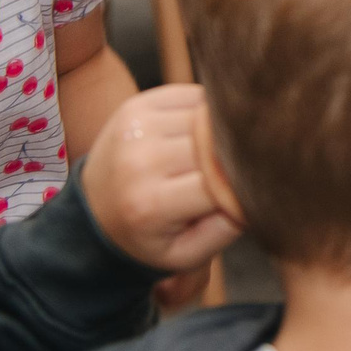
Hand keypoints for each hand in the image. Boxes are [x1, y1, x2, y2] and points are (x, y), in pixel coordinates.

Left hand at [80, 85, 241, 273]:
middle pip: (216, 145)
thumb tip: (257, 187)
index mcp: (152, 203)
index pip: (222, 182)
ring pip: (208, 117)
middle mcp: (141, 160)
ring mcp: (137, 126)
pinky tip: (200, 134)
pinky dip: (206, 114)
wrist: (94, 211)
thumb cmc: (148, 236)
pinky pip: (194, 96)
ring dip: (221, 133)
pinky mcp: (139, 103)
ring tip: (217, 154)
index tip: (253, 191)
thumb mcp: (187, 253)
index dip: (245, 184)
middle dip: (235, 157)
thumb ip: (227, 226)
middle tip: (245, 170)